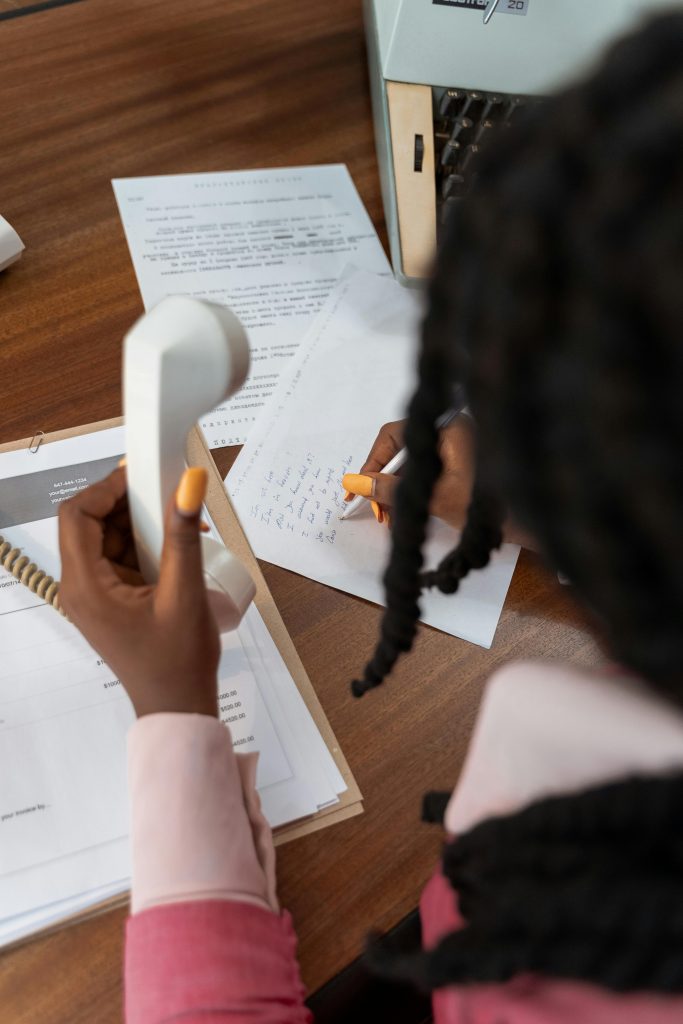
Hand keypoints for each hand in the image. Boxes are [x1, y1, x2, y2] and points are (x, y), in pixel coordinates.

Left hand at [58, 466, 219, 717]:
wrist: (178, 707)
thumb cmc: (178, 662)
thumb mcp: (185, 593)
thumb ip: (184, 536)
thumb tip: (189, 484)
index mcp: (85, 587)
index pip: (77, 516)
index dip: (106, 488)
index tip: (142, 474)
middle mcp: (80, 589)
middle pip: (90, 524)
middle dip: (128, 503)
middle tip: (167, 495)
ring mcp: (94, 596)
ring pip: (107, 539)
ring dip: (141, 523)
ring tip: (181, 524)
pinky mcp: (110, 601)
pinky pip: (119, 558)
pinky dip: (144, 545)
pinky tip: (176, 546)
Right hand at [343, 415, 476, 529]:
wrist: (525, 521)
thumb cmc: (482, 505)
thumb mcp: (430, 498)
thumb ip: (389, 488)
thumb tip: (355, 482)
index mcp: (445, 425)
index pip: (392, 436)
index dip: (370, 464)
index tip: (355, 490)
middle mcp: (449, 427)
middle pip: (400, 448)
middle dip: (383, 480)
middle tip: (375, 511)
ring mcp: (456, 442)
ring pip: (411, 461)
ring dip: (396, 488)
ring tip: (390, 519)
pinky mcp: (460, 459)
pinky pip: (425, 468)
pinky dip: (413, 488)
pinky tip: (407, 511)